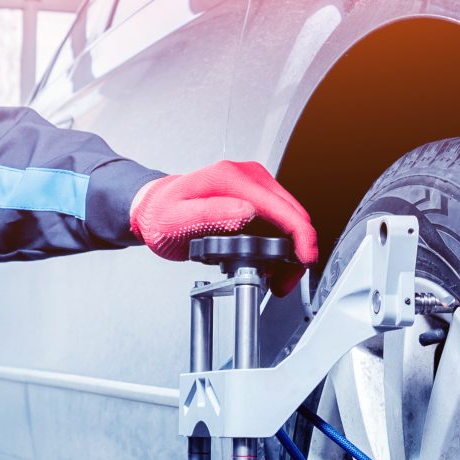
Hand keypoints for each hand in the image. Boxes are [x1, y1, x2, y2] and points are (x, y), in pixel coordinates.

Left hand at [129, 160, 319, 295]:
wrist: (155, 210)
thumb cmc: (162, 216)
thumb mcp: (178, 220)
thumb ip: (211, 214)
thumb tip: (247, 212)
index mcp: (232, 179)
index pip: (282, 208)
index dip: (300, 237)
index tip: (304, 261)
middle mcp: (248, 177)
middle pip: (293, 215)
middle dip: (297, 252)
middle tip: (283, 282)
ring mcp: (254, 185)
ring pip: (290, 220)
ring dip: (289, 251)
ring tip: (275, 278)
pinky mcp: (256, 196)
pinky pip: (279, 221)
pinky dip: (280, 244)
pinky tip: (268, 262)